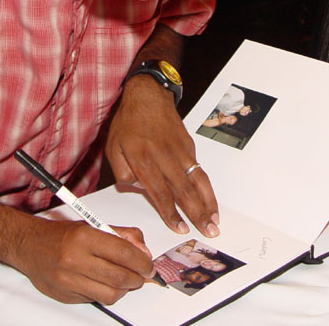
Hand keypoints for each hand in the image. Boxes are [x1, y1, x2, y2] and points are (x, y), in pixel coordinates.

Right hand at [15, 219, 154, 304]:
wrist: (29, 245)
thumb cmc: (61, 235)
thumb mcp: (93, 225)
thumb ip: (122, 235)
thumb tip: (143, 252)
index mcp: (84, 237)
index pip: (124, 253)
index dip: (143, 262)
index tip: (149, 265)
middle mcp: (75, 259)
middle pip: (119, 277)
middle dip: (138, 278)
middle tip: (142, 275)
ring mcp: (68, 280)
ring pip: (110, 294)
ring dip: (124, 289)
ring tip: (124, 280)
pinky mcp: (65, 295)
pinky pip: (95, 300)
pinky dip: (106, 293)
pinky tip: (103, 282)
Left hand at [105, 74, 219, 237]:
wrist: (148, 96)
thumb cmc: (128, 123)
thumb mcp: (113, 148)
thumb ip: (122, 173)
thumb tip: (138, 189)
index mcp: (143, 159)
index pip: (160, 192)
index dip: (171, 213)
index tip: (180, 228)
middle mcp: (164, 157)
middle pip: (184, 191)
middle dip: (197, 214)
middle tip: (208, 232)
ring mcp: (180, 151)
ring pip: (197, 181)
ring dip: (208, 203)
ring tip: (215, 221)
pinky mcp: (189, 147)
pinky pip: (199, 171)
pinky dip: (207, 188)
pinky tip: (210, 201)